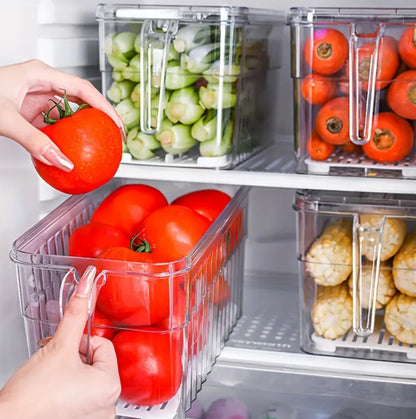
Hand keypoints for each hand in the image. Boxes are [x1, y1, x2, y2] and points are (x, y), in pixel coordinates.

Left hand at [0, 59, 123, 170]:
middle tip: (114, 135)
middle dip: (100, 117)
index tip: (116, 123)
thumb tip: (62, 162)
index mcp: (40, 75)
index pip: (83, 89)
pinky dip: (67, 137)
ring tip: (99, 143)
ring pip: (70, 113)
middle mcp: (42, 84)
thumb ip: (36, 143)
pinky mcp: (33, 112)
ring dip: (84, 129)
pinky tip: (71, 149)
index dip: (104, 106)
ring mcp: (38, 98)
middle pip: (82, 99)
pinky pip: (57, 125)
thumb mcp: (6, 119)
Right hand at [0, 266, 120, 418]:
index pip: (103, 345)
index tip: (63, 350)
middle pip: (97, 361)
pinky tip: (54, 392)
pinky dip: (71, 388)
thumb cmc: (30, 398)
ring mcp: (96, 417)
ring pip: (89, 377)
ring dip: (72, 371)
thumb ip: (75, 313)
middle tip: (54, 364)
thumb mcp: (58, 346)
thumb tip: (86, 287)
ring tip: (52, 379)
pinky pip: (84, 395)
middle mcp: (108, 405)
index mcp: (110, 386)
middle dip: (75, 356)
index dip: (80, 342)